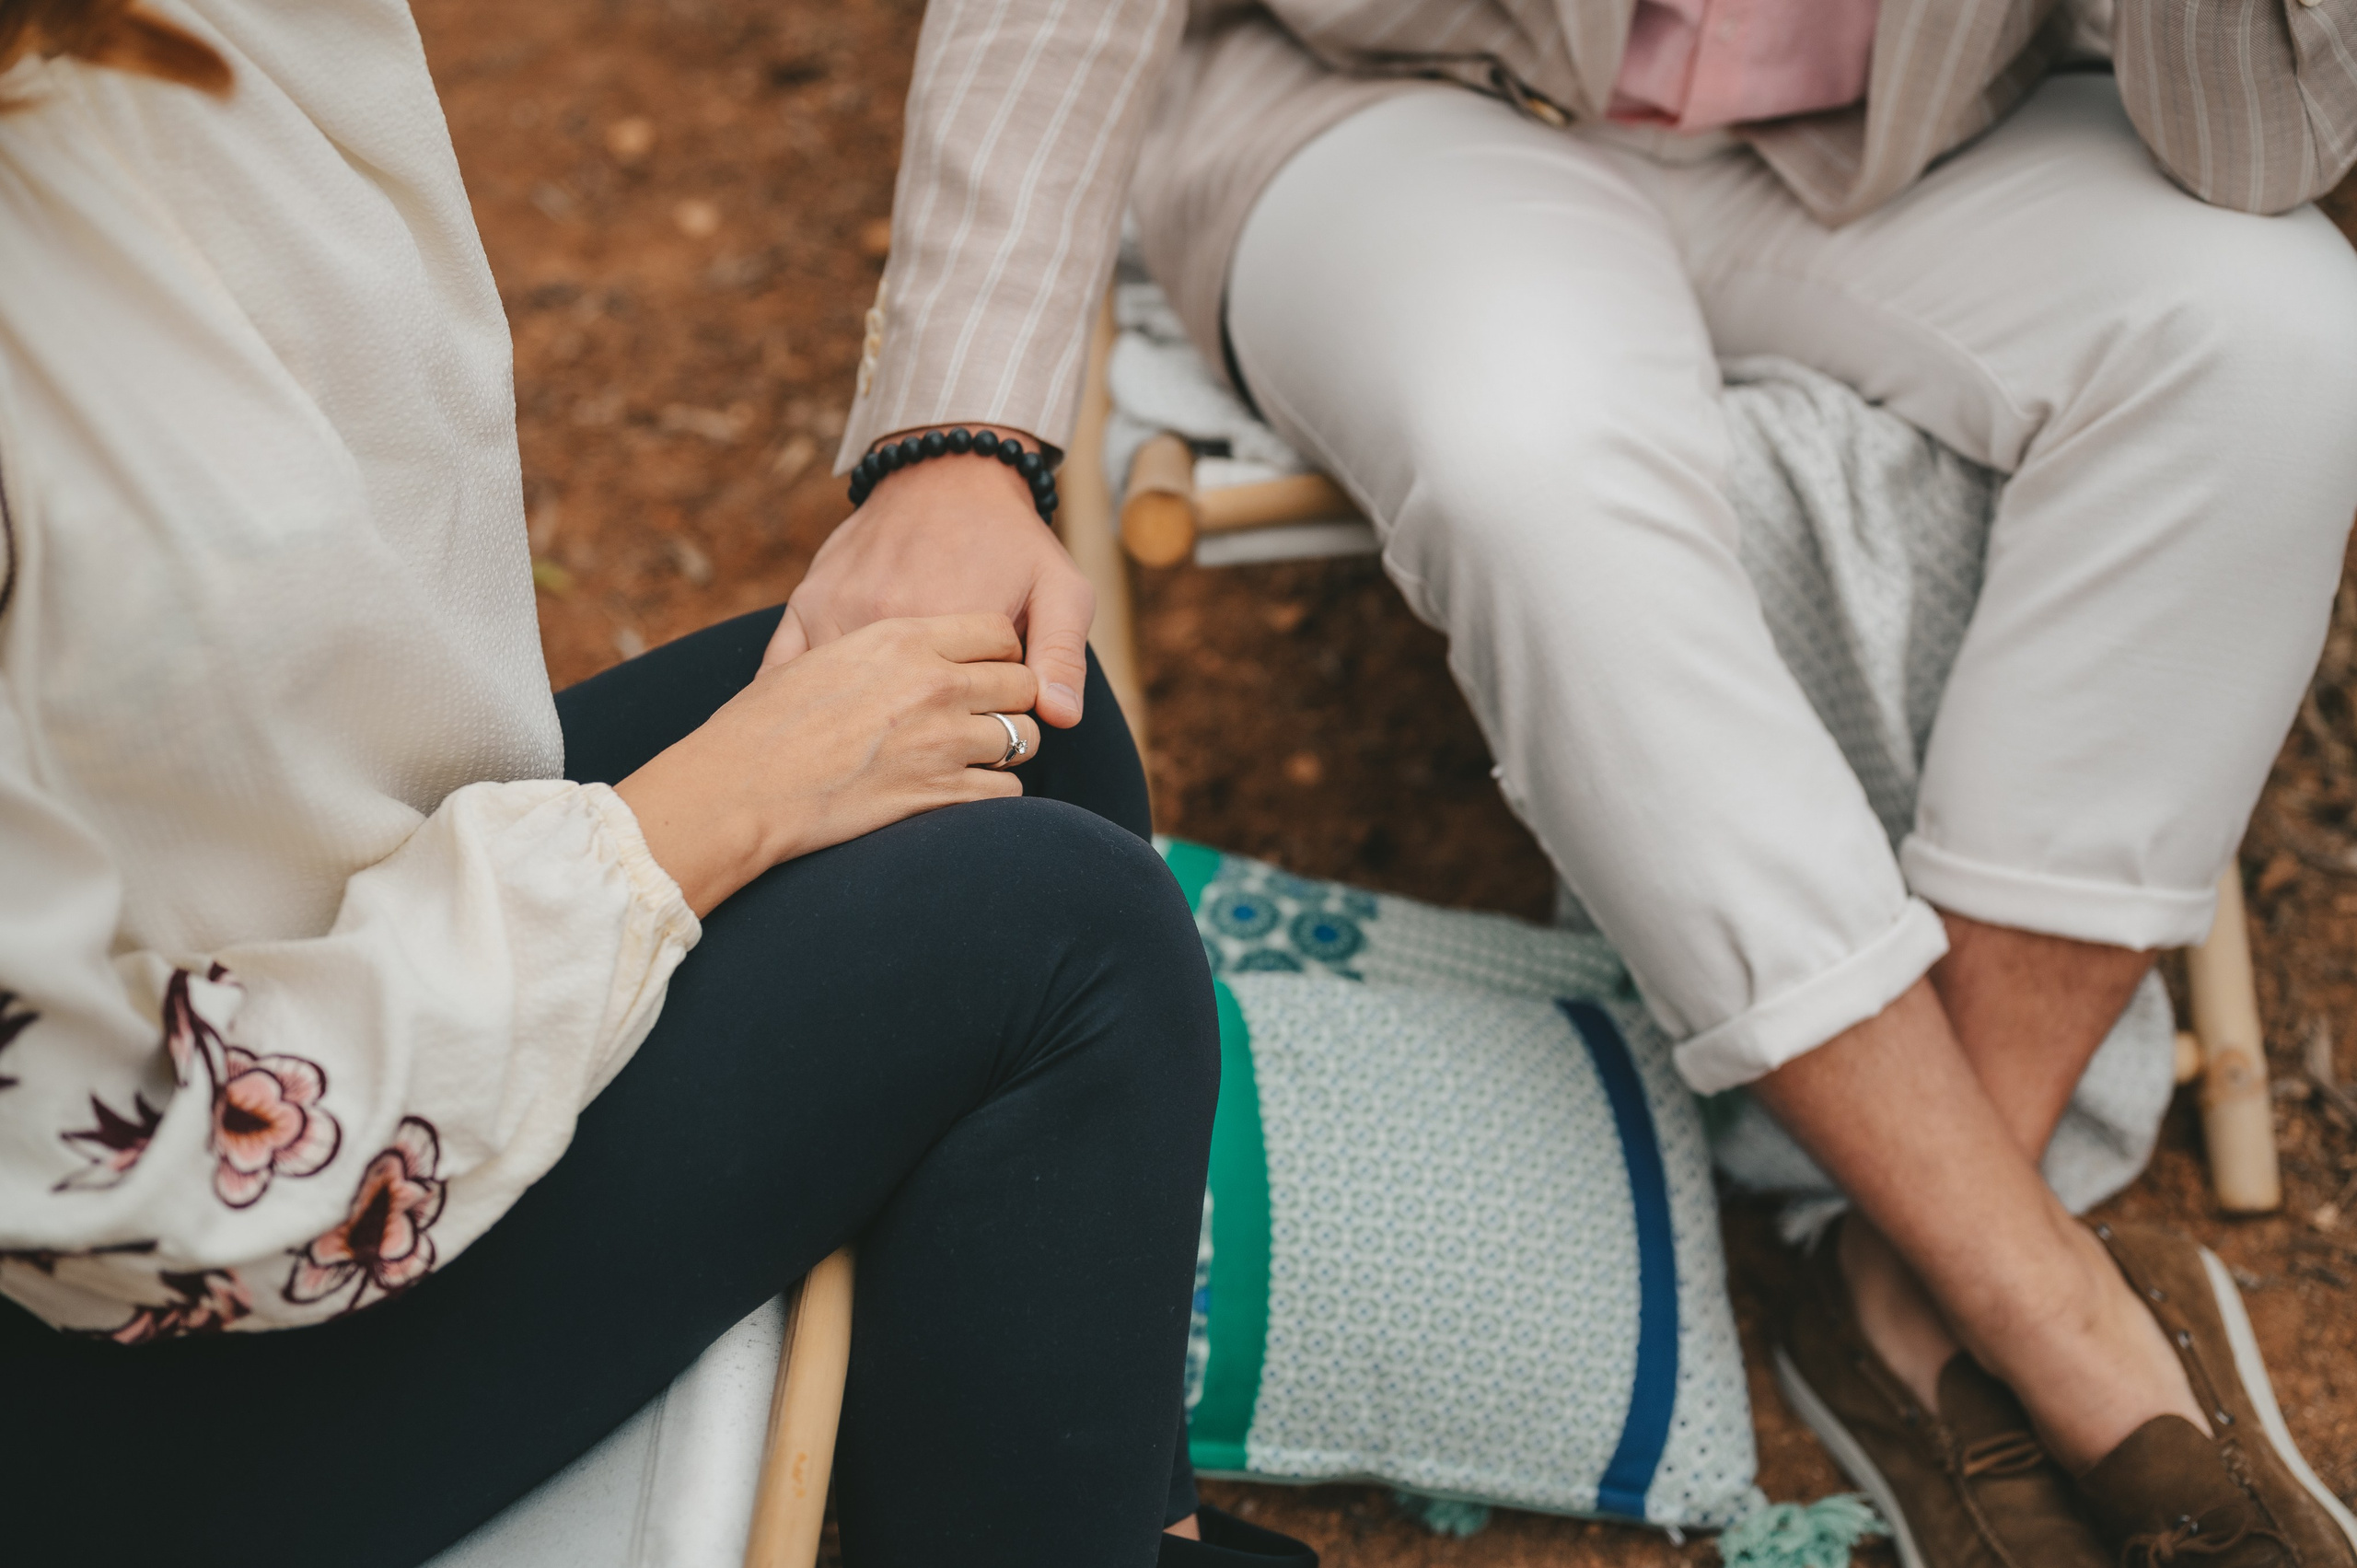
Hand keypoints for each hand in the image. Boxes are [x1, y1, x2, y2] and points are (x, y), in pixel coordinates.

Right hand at [615, 614, 1039, 915]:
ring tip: (982, 749)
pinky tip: (969, 785)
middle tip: (993, 708)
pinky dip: (995, 788)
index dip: (1002, 648)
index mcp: (901, 636)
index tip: (989, 663)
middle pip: (1020, 682)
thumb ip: (866, 633)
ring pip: (1022, 737)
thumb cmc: (763, 719)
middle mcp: (931, 684)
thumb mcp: (809, 647)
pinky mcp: (937, 795)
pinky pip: (1004, 789)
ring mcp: (940, 741)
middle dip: (1014, 696)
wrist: (739, 786)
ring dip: (1008, 745)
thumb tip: (902, 632)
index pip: (997, 630)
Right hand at [763, 426, 1095, 728]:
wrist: (948, 475)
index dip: (983, 727)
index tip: (994, 715)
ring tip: (892, 725)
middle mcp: (884, 624)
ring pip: (839, 704)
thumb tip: (1058, 719)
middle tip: (946, 724)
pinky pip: (786, 671)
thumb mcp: (1061, 590)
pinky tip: (823, 722)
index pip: (964, 721)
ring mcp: (837, 614)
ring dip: (859, 724)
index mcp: (946, 631)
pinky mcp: (806, 604)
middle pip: (896, 719)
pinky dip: (801, 703)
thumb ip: (1063, 656)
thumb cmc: (1012, 539)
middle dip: (923, 733)